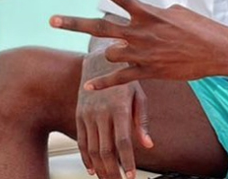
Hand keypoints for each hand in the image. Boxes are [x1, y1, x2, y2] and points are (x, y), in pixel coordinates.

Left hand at [51, 0, 227, 89]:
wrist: (218, 51)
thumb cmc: (201, 28)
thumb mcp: (178, 12)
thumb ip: (155, 13)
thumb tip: (145, 14)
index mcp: (150, 14)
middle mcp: (142, 32)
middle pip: (101, 26)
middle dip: (74, 23)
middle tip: (52, 20)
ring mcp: (143, 53)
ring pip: (110, 52)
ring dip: (106, 51)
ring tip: (103, 49)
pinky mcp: (149, 71)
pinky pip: (120, 78)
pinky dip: (103, 83)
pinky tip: (88, 87)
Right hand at [76, 50, 152, 178]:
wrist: (99, 60)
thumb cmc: (123, 77)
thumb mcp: (138, 95)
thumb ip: (142, 121)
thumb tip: (148, 144)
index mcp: (119, 107)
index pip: (122, 141)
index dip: (127, 161)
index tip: (131, 175)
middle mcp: (101, 112)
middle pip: (105, 150)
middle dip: (113, 171)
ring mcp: (88, 115)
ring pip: (92, 149)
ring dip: (100, 169)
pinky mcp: (80, 115)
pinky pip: (81, 142)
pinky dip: (86, 158)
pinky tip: (92, 168)